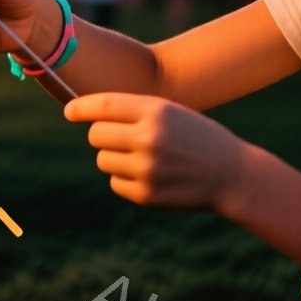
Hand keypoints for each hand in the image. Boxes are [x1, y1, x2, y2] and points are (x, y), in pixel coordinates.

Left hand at [64, 92, 246, 210]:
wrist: (231, 173)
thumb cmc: (197, 137)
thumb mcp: (172, 113)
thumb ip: (135, 112)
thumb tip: (88, 118)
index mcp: (156, 111)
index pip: (104, 106)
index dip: (81, 108)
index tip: (69, 111)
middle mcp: (149, 138)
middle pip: (97, 135)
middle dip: (103, 135)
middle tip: (120, 137)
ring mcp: (147, 169)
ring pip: (103, 160)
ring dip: (114, 157)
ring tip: (142, 157)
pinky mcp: (146, 194)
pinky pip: (115, 182)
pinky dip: (125, 178)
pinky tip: (150, 175)